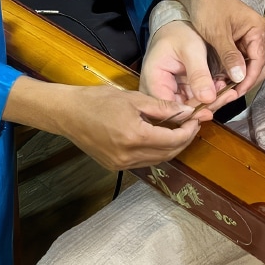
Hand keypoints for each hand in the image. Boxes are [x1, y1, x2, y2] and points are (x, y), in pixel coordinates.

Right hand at [4, 76, 200, 170]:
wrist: (68, 113)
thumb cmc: (98, 100)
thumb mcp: (134, 98)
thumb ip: (162, 107)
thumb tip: (186, 112)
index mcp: (135, 137)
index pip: (173, 140)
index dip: (188, 131)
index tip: (196, 120)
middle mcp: (129, 156)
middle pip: (168, 154)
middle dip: (183, 140)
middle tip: (191, 125)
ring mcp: (121, 164)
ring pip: (157, 160)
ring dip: (171, 147)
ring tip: (178, 130)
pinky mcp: (114, 166)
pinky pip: (143, 161)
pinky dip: (155, 151)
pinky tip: (159, 137)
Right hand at [139, 20, 241, 119]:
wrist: (177, 26)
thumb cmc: (179, 33)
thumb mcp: (190, 49)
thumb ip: (198, 74)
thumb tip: (208, 99)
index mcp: (153, 80)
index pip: (168, 107)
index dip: (189, 113)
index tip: (211, 109)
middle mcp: (158, 91)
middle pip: (180, 111)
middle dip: (205, 107)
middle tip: (228, 96)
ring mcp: (170, 92)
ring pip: (190, 108)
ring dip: (211, 102)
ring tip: (229, 91)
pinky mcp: (181, 92)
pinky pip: (195, 100)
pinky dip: (210, 96)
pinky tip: (223, 89)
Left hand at [161, 0, 264, 101]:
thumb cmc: (207, 5)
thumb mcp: (217, 32)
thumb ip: (229, 55)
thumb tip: (240, 77)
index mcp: (256, 29)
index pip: (259, 61)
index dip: (248, 79)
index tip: (235, 93)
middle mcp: (254, 34)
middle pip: (255, 65)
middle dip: (243, 81)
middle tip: (227, 94)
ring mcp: (244, 37)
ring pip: (245, 64)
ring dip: (235, 77)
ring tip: (220, 89)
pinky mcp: (233, 40)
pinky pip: (236, 59)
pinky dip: (229, 70)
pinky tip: (218, 78)